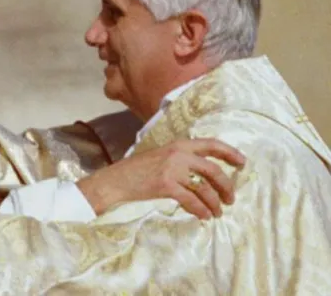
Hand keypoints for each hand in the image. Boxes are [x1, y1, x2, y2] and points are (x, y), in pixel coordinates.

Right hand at [77, 139, 245, 218]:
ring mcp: (173, 169)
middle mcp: (179, 153)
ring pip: (204, 188)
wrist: (117, 180)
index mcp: (179, 144)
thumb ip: (182, 160)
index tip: (243, 163)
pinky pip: (192, 200)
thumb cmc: (138, 170)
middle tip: (230, 199)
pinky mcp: (167, 185)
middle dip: (226, 187)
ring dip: (214, 203)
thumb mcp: (162, 156)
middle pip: (213, 170)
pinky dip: (201, 210)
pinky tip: (204, 216)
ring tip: (217, 213)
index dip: (230, 153)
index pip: (212, 144)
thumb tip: (205, 175)